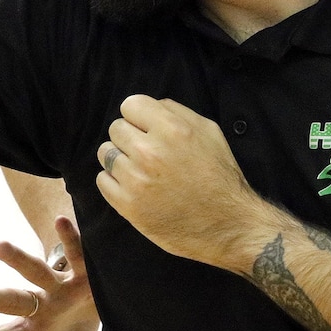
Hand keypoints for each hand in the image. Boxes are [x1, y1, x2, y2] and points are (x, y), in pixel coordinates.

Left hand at [96, 94, 269, 268]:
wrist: (228, 225)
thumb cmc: (220, 177)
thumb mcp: (209, 133)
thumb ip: (177, 112)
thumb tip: (150, 106)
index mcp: (172, 130)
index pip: (130, 105)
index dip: (138, 116)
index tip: (146, 129)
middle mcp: (150, 152)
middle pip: (115, 128)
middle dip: (129, 137)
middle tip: (146, 153)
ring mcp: (136, 180)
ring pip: (106, 153)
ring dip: (119, 159)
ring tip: (139, 170)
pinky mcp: (127, 206)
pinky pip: (102, 180)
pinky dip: (114, 182)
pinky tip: (134, 187)